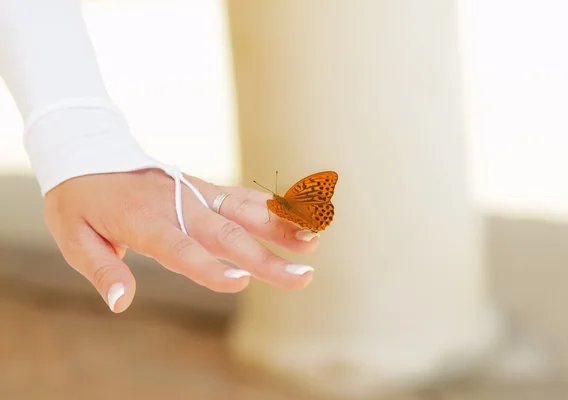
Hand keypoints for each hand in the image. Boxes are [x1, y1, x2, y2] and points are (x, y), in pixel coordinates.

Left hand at [43, 168, 319, 312]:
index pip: (183, 249)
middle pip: (228, 234)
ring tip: (315, 242)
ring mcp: (195, 193)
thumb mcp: (74, 240)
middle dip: (268, 257)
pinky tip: (300, 214)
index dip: (211, 267)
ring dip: (281, 226)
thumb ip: (103, 270)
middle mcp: (178, 206)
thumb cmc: (80, 205)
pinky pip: (242, 195)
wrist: (88, 156)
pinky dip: (272, 204)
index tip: (243, 281)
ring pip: (244, 210)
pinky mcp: (204, 187)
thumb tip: (122, 304)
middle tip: (304, 276)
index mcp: (146, 223)